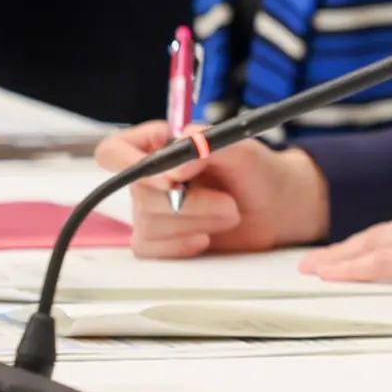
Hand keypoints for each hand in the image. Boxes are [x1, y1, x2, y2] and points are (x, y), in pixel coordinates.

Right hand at [94, 121, 329, 258]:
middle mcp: (151, 179)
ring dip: (196, 222)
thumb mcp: (243, 147)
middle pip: (139, 194)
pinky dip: (180, 245)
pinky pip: (150, 248)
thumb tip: (175, 166)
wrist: (277, 210)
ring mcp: (152, 211)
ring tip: (228, 214)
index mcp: (162, 147)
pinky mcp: (160, 240)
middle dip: (191, 203)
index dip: (129, 163)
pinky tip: (205, 239)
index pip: (114, 151)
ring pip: (148, 223)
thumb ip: (208, 143)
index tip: (174, 177)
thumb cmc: (259, 172)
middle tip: (228, 203)